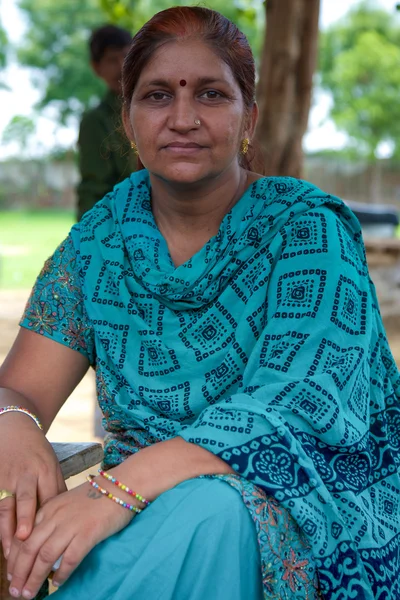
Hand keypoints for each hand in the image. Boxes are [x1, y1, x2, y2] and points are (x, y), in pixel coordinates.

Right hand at [0, 415, 65, 559]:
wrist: (15, 427)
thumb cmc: (37, 450)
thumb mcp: (53, 463)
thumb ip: (56, 487)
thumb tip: (65, 516)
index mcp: (46, 470)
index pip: (50, 497)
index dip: (51, 518)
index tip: (53, 539)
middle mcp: (27, 474)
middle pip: (27, 499)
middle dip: (26, 520)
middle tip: (25, 540)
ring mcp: (8, 477)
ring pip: (6, 505)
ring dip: (7, 528)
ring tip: (8, 551)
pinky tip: (0, 537)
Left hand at [7, 478, 134, 597]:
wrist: (122, 486)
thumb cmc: (98, 496)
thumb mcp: (69, 504)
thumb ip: (55, 521)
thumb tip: (44, 548)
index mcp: (49, 508)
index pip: (24, 536)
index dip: (15, 558)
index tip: (12, 575)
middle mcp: (56, 515)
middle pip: (29, 548)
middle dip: (20, 572)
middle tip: (16, 590)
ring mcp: (71, 524)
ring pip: (45, 556)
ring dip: (35, 578)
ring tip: (30, 594)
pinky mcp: (88, 533)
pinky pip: (69, 558)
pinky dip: (61, 574)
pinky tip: (58, 583)